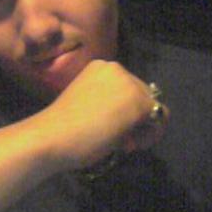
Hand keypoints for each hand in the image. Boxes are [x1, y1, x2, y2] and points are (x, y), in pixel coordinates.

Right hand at [36, 59, 168, 170]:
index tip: (110, 131)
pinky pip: (159, 119)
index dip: (123, 113)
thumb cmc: (60, 127)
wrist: (52, 135)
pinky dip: (150, 134)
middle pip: (142, 96)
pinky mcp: (139, 102)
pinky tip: (130, 144)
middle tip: (119, 141)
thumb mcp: (87, 106)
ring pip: (152, 107)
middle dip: (134, 121)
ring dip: (142, 128)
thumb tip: (129, 122)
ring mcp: (129, 83)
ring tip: (123, 144)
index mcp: (99, 67)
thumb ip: (107, 105)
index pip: (126, 89)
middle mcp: (116, 68)